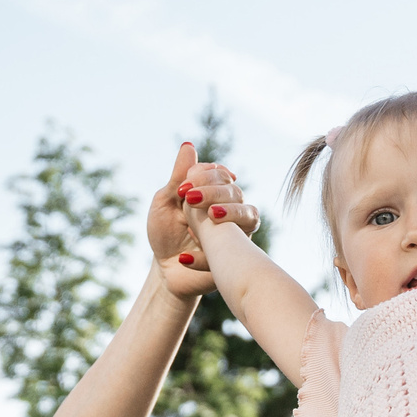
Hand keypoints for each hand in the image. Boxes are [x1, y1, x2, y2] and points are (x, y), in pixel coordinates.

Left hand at [147, 142, 256, 296]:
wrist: (166, 270)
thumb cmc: (166, 232)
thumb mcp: (166, 202)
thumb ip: (178, 177)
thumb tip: (188, 146)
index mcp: (216, 195)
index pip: (222, 176)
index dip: (207, 177)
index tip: (185, 185)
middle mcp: (231, 211)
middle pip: (236, 193)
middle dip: (214, 192)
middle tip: (190, 198)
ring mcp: (237, 234)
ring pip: (250, 216)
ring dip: (230, 214)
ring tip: (209, 217)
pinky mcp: (236, 259)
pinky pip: (233, 252)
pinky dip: (205, 255)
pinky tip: (184, 257)